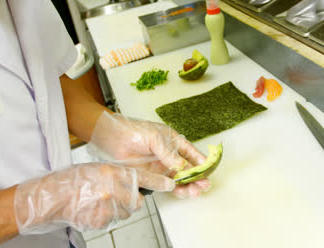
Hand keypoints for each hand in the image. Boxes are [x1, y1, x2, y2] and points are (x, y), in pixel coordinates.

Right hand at [14, 163, 174, 233]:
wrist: (54, 196)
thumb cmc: (74, 180)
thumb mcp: (99, 168)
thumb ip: (118, 174)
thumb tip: (134, 182)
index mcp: (113, 173)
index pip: (143, 177)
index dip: (159, 181)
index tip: (171, 184)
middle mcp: (113, 190)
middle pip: (137, 200)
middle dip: (131, 199)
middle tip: (116, 195)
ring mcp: (108, 207)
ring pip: (126, 211)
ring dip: (119, 208)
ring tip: (100, 201)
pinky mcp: (102, 220)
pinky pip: (113, 220)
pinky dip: (107, 216)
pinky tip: (94, 209)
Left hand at [87, 112, 210, 197]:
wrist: (113, 139)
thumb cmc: (135, 132)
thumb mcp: (156, 139)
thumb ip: (170, 155)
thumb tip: (184, 167)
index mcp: (175, 143)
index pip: (193, 154)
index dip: (202, 162)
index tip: (210, 170)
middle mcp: (171, 156)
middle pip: (189, 169)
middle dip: (198, 177)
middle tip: (204, 185)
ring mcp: (162, 167)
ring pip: (180, 179)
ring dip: (189, 185)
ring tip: (195, 191)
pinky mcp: (153, 176)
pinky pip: (167, 185)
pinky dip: (176, 189)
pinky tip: (182, 192)